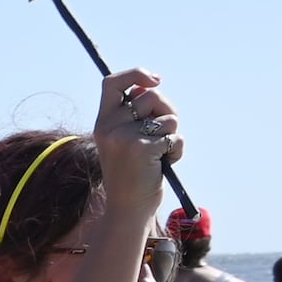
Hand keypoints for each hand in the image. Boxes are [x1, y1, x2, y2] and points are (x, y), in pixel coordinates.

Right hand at [94, 68, 181, 195]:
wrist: (128, 207)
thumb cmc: (133, 172)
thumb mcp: (126, 139)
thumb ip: (135, 114)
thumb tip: (152, 84)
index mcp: (103, 122)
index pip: (112, 83)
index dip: (136, 74)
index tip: (155, 81)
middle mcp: (109, 127)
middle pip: (150, 95)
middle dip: (167, 109)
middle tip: (164, 130)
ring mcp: (124, 138)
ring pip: (168, 116)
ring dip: (172, 132)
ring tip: (160, 152)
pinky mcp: (142, 149)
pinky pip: (174, 136)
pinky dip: (177, 150)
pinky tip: (165, 164)